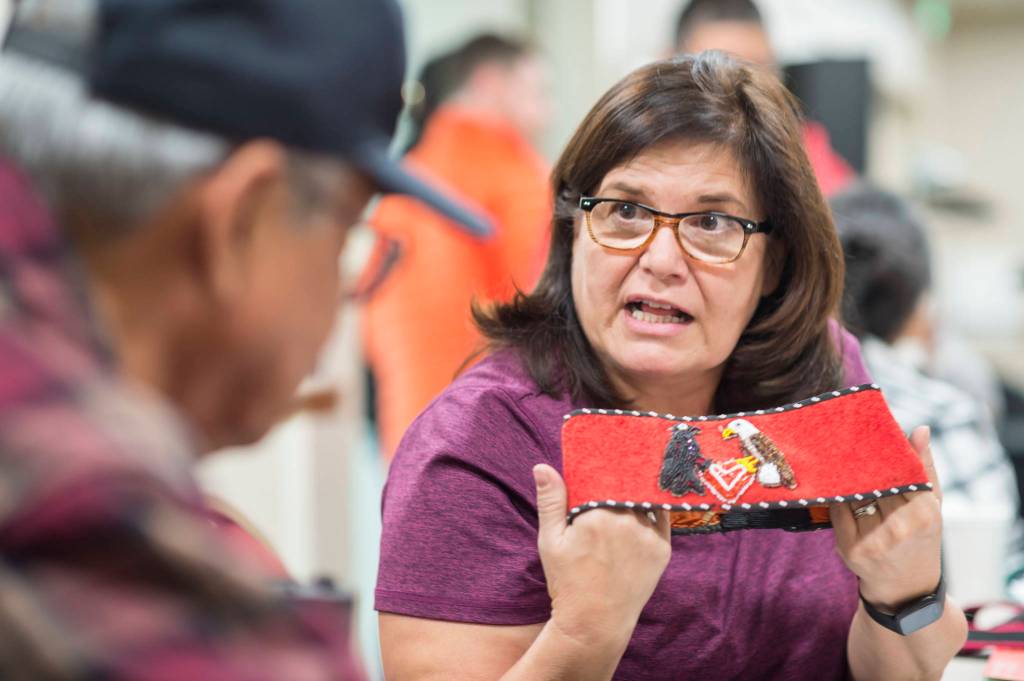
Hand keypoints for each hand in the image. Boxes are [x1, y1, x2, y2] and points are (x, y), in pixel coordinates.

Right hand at [533, 464, 671, 647]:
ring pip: (643, 500)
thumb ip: (551, 501)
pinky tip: (642, 508)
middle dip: (619, 479)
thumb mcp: (551, 540)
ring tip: (627, 489)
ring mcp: (647, 536)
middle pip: (626, 486)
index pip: (604, 476)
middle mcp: (626, 521)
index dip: (601, 468)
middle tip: (613, 472)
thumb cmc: (567, 581)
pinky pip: (660, 518)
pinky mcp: (662, 549)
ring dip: (636, 494)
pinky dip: (651, 511)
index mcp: (597, 515)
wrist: (595, 622)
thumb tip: (542, 466)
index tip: (598, 463)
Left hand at [831, 426, 942, 609]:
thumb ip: (925, 467)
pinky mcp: (850, 549)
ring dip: (844, 476)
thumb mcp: (932, 505)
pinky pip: (836, 510)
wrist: (906, 588)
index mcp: (924, 513)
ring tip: (837, 457)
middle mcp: (899, 528)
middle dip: (860, 460)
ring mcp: (873, 540)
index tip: (869, 432)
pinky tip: (833, 485)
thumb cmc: (920, 538)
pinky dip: (835, 496)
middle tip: (845, 437)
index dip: (882, 451)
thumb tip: (919, 429)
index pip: (898, 472)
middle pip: (872, 481)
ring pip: (851, 494)